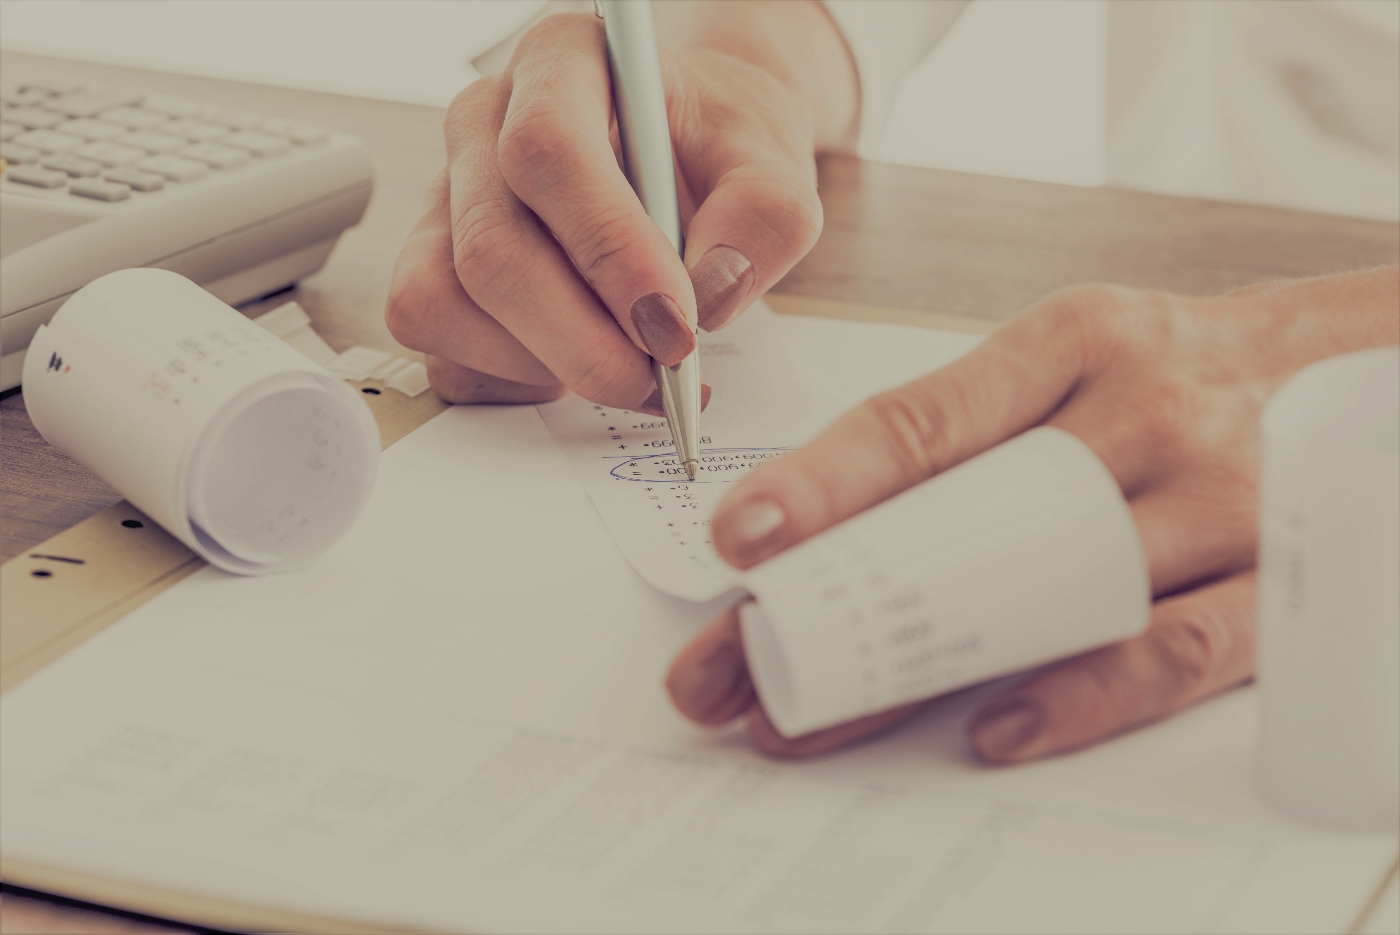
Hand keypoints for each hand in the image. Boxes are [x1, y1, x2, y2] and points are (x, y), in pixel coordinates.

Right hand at [385, 2, 855, 410]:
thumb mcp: (775, 160)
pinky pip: (439, 343)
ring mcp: (444, 199)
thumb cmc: (718, 146)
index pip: (548, 150)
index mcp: (560, 62)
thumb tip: (710, 293)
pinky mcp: (432, 267)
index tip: (674, 326)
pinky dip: (509, 378)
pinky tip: (574, 364)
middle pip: (491, 247)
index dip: (609, 252)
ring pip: (445, 301)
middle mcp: (482, 123)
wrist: (690, 153)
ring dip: (543, 363)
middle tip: (660, 380)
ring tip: (626, 366)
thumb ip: (765, 216)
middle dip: (582, 341)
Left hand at [667, 267, 1399, 761]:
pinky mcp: (1271, 573)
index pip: (924, 417)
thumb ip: (970, 427)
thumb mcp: (1071, 358)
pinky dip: (1080, 697)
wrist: (1339, 366)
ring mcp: (1214, 494)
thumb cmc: (1172, 369)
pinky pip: (1172, 649)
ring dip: (920, 671)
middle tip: (732, 673)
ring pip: (1050, 592)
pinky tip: (994, 727)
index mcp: (1070, 342)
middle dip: (833, 608)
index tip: (740, 539)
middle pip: (965, 520)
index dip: (824, 481)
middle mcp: (1141, 411)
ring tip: (820, 722)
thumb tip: (827, 525)